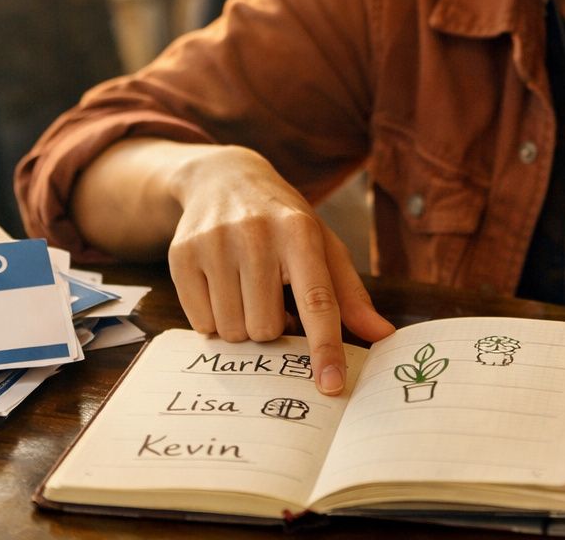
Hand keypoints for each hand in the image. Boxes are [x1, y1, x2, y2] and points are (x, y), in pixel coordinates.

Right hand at [166, 146, 394, 395]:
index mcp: (300, 233)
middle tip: (271, 297)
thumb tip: (383, 335)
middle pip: (267, 329)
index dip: (325, 347)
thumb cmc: (283, 221)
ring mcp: (214, 243)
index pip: (317, 301)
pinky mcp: (181, 255)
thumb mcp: (322, 245)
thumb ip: (350, 294)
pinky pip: (201, 324)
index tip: (331, 385)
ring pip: (233, 331)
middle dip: (273, 326)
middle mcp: (255, 234)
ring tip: (246, 289)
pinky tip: (221, 287)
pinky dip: (215, 319)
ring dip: (243, 324)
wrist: (223, 179)